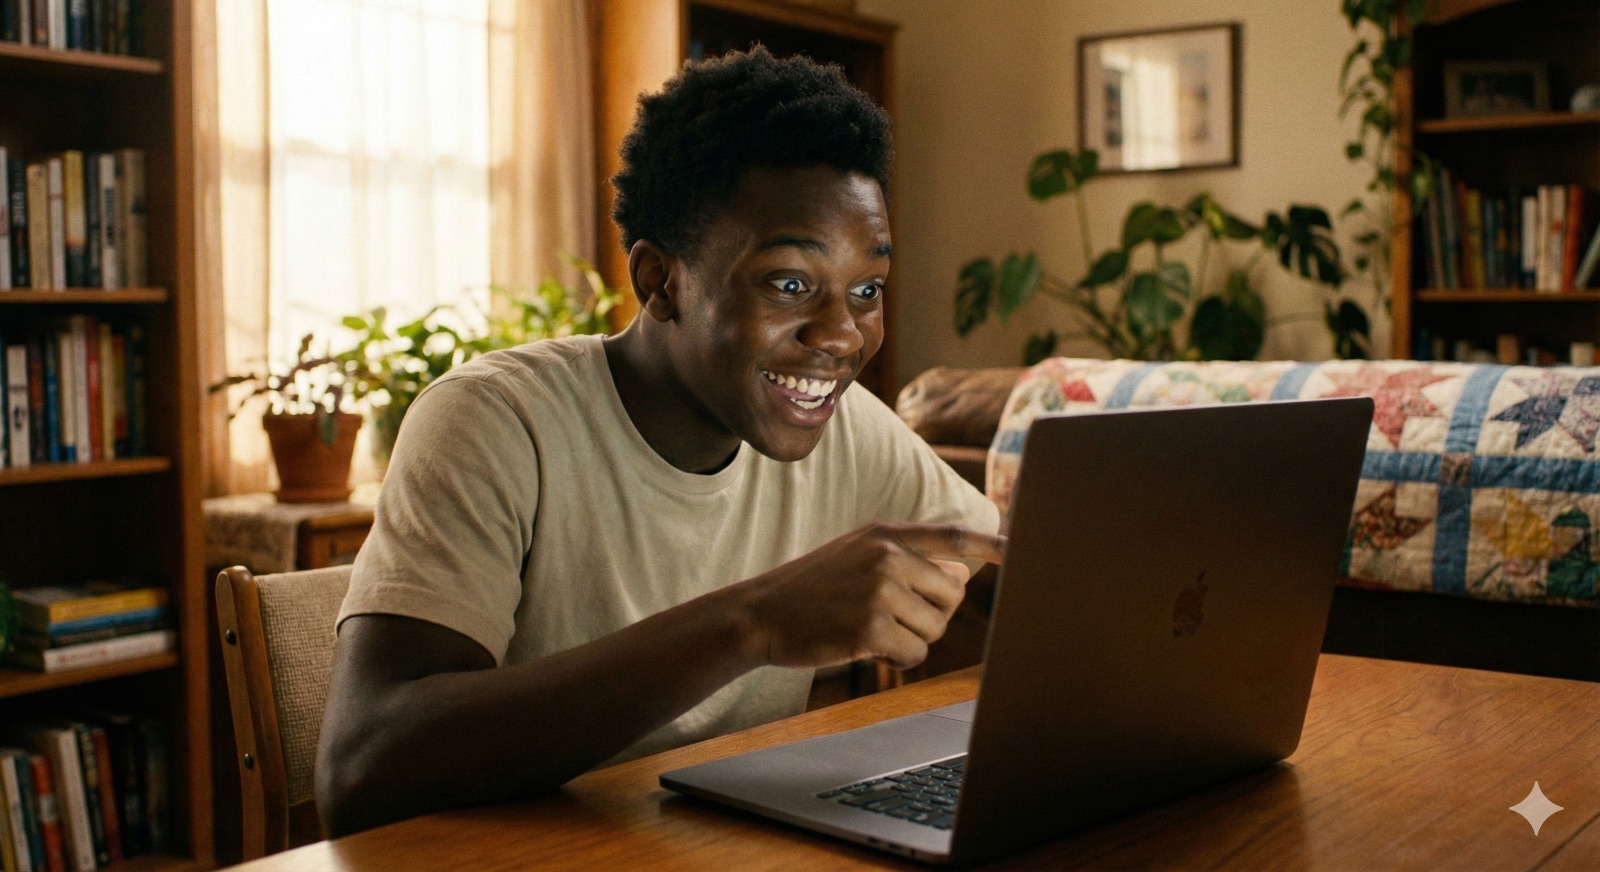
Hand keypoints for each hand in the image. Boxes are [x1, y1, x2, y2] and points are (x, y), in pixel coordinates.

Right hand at [739, 522, 1006, 671]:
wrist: (761, 613)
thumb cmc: (812, 588)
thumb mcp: (856, 555)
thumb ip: (907, 558)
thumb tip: (961, 572)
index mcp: (886, 535)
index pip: (952, 536)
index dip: (991, 543)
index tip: (1021, 548)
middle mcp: (888, 557)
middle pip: (950, 597)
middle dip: (930, 617)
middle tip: (891, 618)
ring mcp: (879, 591)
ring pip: (934, 629)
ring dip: (910, 640)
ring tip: (870, 629)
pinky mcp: (870, 627)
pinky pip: (913, 654)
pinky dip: (895, 658)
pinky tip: (865, 647)